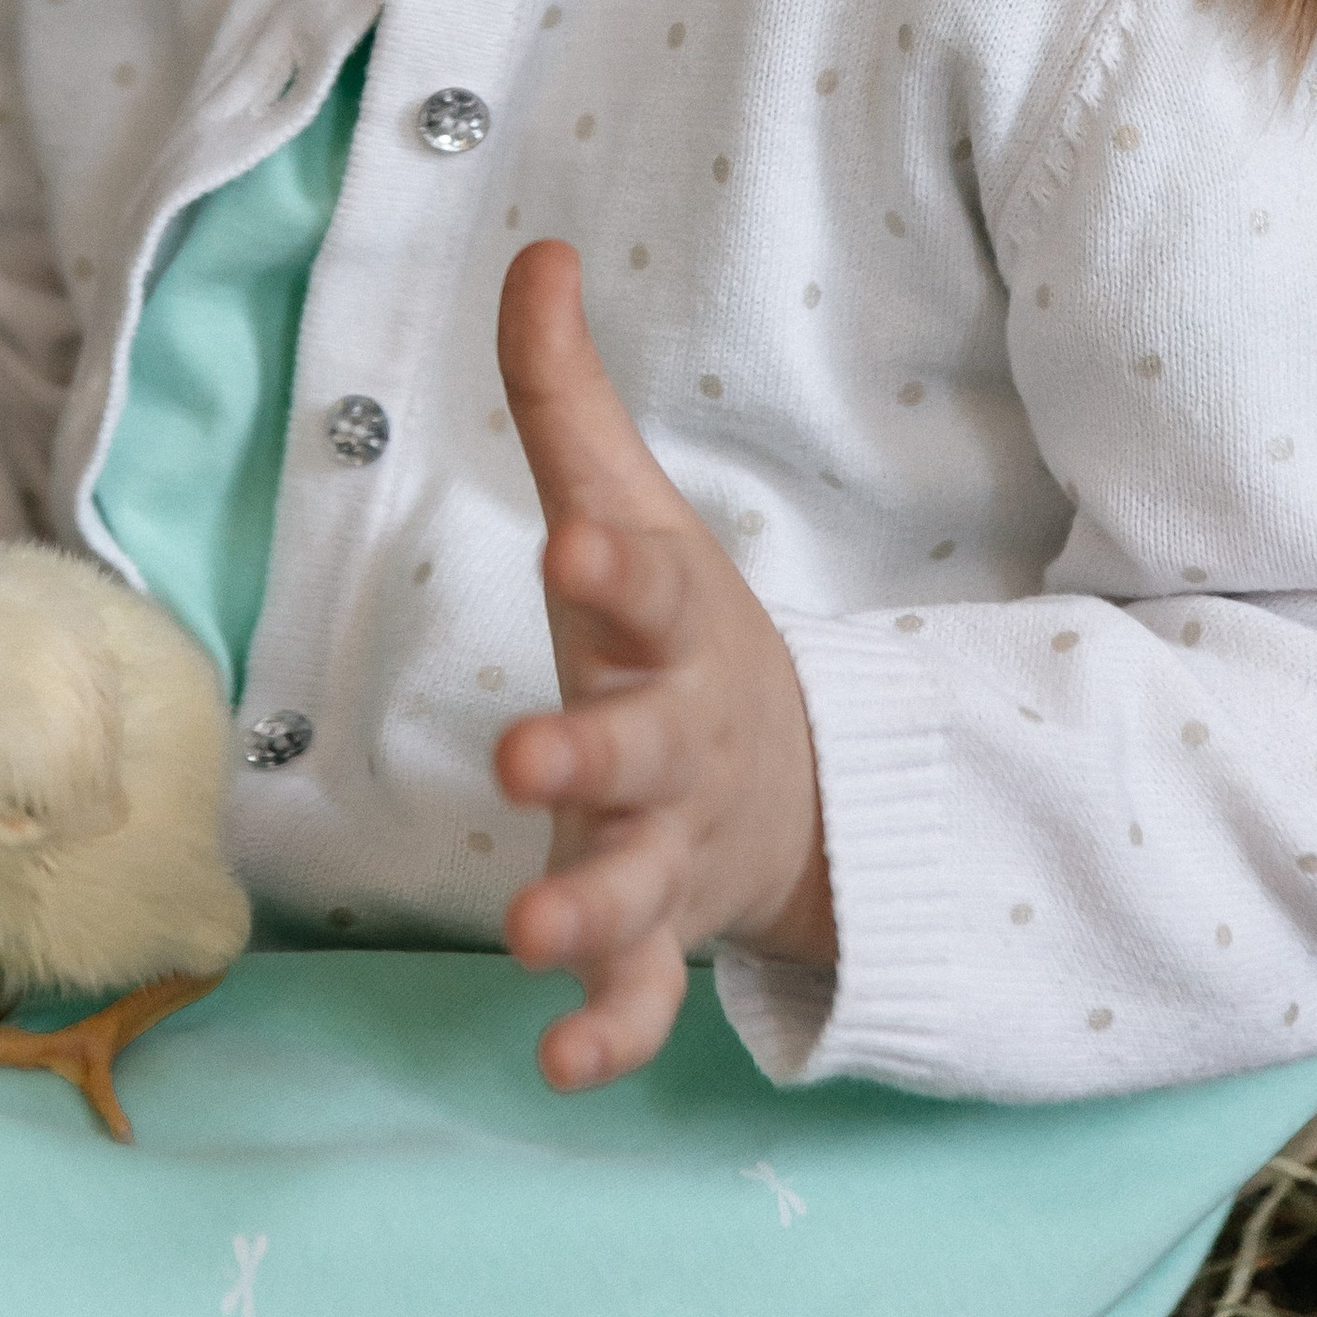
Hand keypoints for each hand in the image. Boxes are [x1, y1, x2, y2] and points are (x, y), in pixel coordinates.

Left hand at [493, 240, 833, 1090]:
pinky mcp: (661, 935)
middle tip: (527, 754)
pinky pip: (640, 998)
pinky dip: (607, 1032)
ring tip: (524, 930)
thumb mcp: (627, 513)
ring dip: (586, 909)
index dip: (615, 562)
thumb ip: (563, 395)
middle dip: (590, 753)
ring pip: (638, 886)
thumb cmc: (671, 636)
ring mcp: (674, 846)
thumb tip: (535, 254)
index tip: (573, 541)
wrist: (792, 783)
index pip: (648, 585)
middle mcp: (677, 741)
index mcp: (668, 629)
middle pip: (640, 748)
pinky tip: (555, 1062)